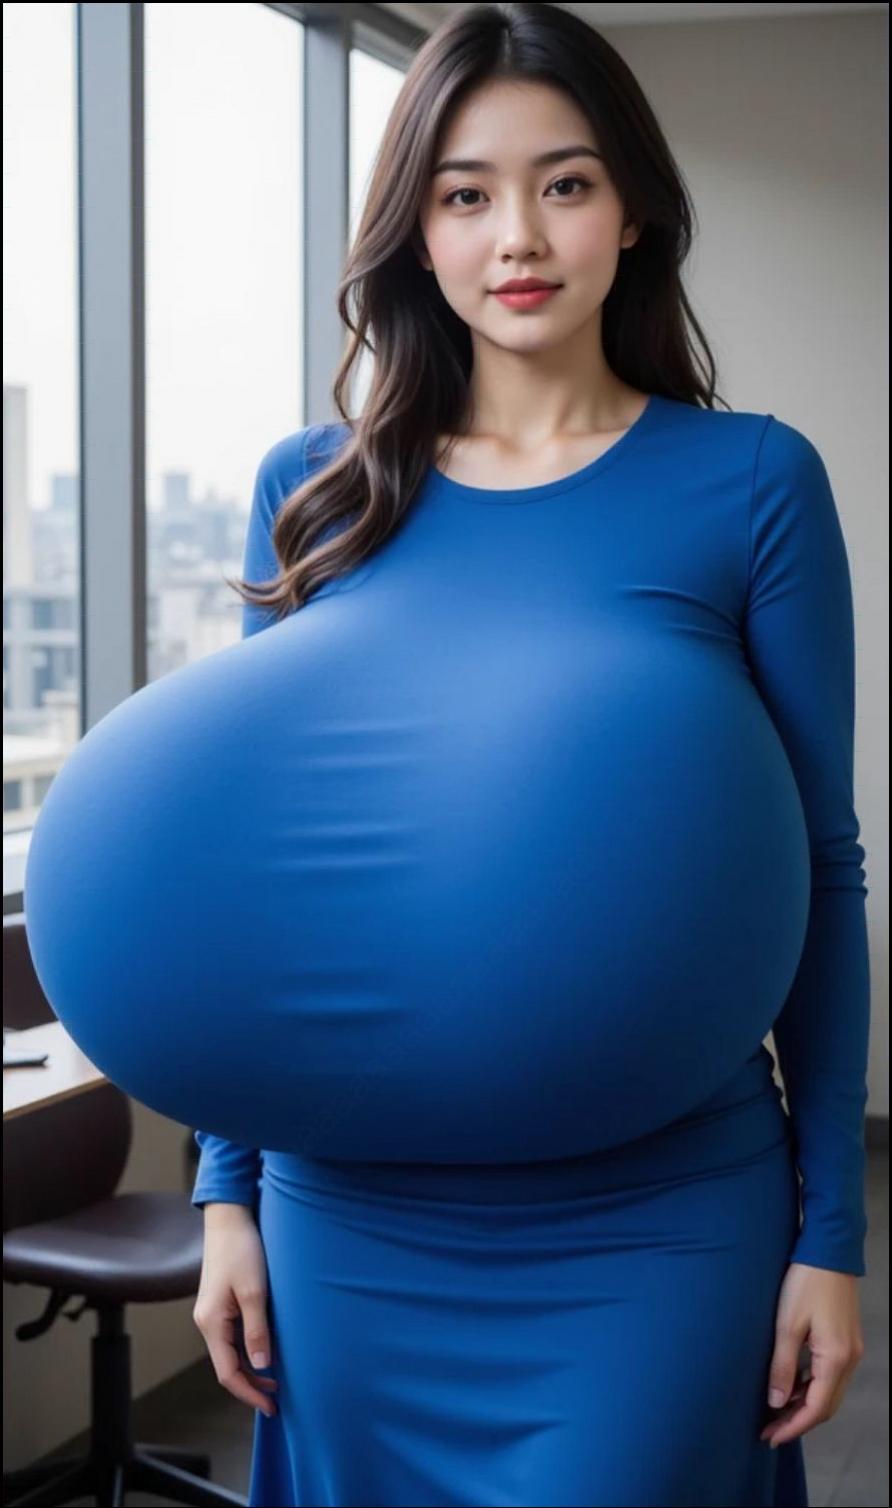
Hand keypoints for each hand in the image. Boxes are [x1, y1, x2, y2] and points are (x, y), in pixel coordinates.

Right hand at [192, 1203, 278, 1418]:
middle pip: (227, 1366)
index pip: (227, 1373)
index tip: (270, 1406)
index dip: (248, 1393)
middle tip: (277, 1398)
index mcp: (212, 1323)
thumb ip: (257, 1331)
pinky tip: (266, 1351)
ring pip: (230, 1353)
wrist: (230, 1218)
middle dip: (251, 1384)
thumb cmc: (242, 1250)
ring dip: (251, 1368)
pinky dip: (248, 1350)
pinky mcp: (220, 1304)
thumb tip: (261, 1366)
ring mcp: (212, 1313)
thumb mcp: (255, 1292)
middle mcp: (207, 1322)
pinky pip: (232, 1337)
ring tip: (277, 1379)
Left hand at [760, 1262, 864, 1447]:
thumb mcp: (787, 1324)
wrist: (828, 1250)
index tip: (770, 1438)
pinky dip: (811, 1387)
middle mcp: (849, 1359)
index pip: (817, 1408)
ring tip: (775, 1413)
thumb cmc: (804, 1282)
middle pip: (826, 1405)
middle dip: (798, 1422)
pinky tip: (791, 1386)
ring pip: (829, 1391)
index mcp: (836, 1358)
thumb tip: (777, 1402)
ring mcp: (850, 1349)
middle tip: (769, 1431)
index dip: (793, 1427)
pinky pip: (829, 1375)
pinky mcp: (845, 1339)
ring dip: (804, 1405)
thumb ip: (782, 1365)